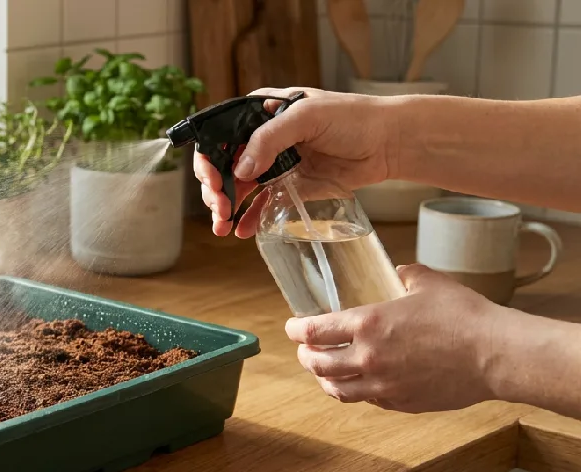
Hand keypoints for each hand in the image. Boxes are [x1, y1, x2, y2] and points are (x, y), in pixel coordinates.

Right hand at [193, 87, 398, 237]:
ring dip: (227, 207)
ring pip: (238, 187)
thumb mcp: (306, 117)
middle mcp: (262, 138)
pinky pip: (261, 203)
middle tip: (220, 208)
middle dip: (215, 189)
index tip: (213, 181)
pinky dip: (249, 217)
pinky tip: (241, 230)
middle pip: (224, 165)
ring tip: (223, 225)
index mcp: (260, 113)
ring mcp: (275, 163)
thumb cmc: (352, 118)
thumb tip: (239, 169)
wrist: (389, 142)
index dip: (210, 159)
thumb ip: (269, 139)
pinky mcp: (289, 186)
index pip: (220, 135)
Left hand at [285, 265, 506, 413]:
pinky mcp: (400, 403)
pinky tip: (361, 384)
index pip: (313, 331)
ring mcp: (383, 385)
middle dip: (305, 356)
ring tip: (325, 372)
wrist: (495, 355)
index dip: (296, 329)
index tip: (292, 327)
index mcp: (367, 325)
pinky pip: (367, 400)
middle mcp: (367, 358)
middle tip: (305, 350)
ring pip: (336, 389)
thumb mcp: (429, 283)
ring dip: (325, 380)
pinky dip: (357, 392)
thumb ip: (405, 276)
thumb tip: (397, 273)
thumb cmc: (464, 316)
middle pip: (317, 364)